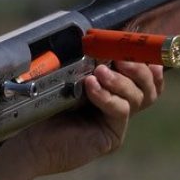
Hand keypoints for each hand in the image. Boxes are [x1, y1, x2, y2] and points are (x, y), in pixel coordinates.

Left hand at [0, 61, 164, 179]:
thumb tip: (106, 37)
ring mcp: (117, 124)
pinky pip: (120, 111)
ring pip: (137, 98)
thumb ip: (90, 64)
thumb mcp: (70, 80)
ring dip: (120, 81)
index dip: (149, 63)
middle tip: (121, 57)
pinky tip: (90, 85)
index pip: (146, 78)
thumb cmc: (45, 110)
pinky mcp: (111, 137)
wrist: (29, 142)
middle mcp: (120, 107)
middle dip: (139, 69)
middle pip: (149, 88)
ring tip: (99, 71)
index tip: (139, 45)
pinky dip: (106, 96)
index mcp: (114, 92)